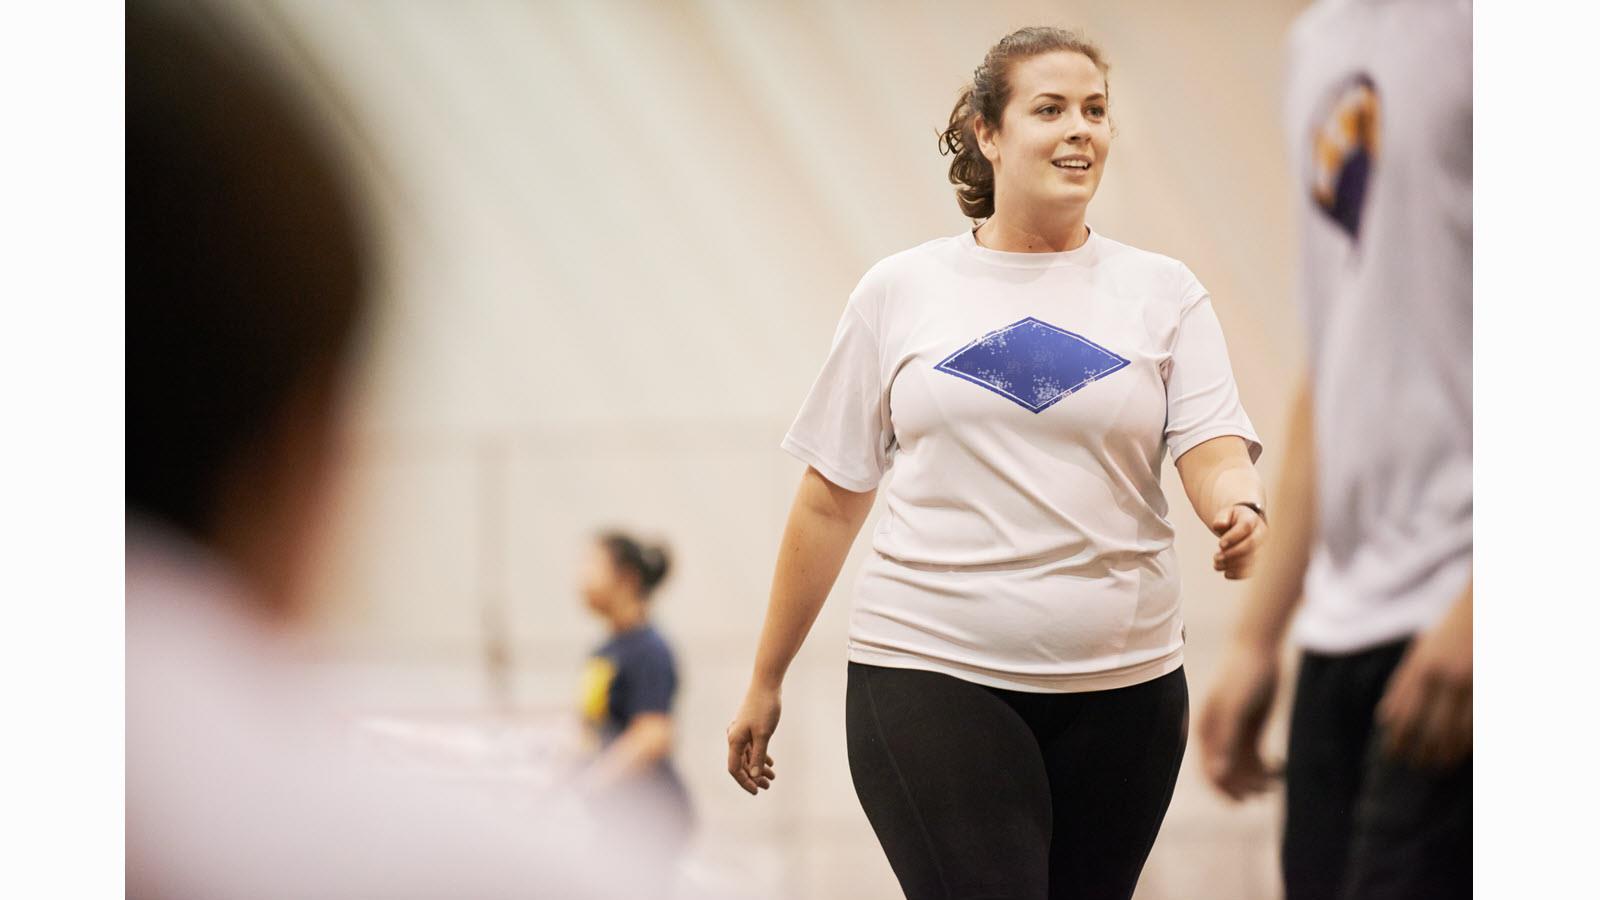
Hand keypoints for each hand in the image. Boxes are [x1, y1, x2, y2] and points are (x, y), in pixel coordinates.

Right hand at [726, 683, 780, 795]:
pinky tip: (770, 764)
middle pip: (741, 764)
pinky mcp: (749, 726)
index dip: (744, 782)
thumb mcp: (763, 735)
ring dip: (759, 768)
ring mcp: (742, 732)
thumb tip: (754, 776)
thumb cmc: (764, 708)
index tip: (757, 791)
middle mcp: (735, 737)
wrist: (766, 684)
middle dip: (753, 777)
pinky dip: (760, 756)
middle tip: (767, 787)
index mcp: (734, 740)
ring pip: (748, 755)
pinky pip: (752, 746)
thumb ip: (758, 756)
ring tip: (772, 778)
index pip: (735, 768)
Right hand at [1198, 643, 1281, 799]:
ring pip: (1244, 769)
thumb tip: (1216, 775)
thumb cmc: (1242, 675)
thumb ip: (1224, 740)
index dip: (1224, 790)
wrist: (1256, 647)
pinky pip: (1256, 758)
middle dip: (1245, 786)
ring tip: (1278, 779)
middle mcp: (1218, 735)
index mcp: (1207, 731)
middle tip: (1269, 788)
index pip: (1210, 772)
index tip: (1245, 801)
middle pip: (1228, 773)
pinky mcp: (1250, 730)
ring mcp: (1234, 733)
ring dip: (1259, 780)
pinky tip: (1281, 767)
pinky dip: (1267, 768)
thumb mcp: (1234, 707)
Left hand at [1211, 505, 1266, 579]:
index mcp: (1252, 519)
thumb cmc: (1233, 520)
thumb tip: (1219, 525)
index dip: (1232, 537)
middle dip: (1232, 553)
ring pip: (1252, 559)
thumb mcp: (1226, 514)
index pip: (1245, 527)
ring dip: (1233, 565)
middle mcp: (1261, 534)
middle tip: (1216, 557)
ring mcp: (1263, 548)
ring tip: (1217, 565)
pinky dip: (1239, 574)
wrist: (1243, 527)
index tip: (1220, 544)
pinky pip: (1253, 570)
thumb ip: (1221, 517)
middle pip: (1251, 545)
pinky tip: (1226, 573)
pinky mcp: (1260, 560)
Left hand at [1376, 594, 1471, 768]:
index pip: (1401, 712)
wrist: (1481, 606)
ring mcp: (1466, 681)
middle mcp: (1439, 676)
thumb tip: (1386, 716)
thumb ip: (1404, 682)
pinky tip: (1462, 752)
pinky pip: (1476, 721)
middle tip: (1417, 766)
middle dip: (1418, 750)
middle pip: (1424, 725)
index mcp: (1418, 667)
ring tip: (1439, 765)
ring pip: (1452, 728)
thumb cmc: (1447, 629)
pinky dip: (1468, 740)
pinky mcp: (1486, 685)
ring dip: (1444, 751)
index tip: (1394, 754)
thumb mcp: (1419, 651)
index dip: (1396, 737)